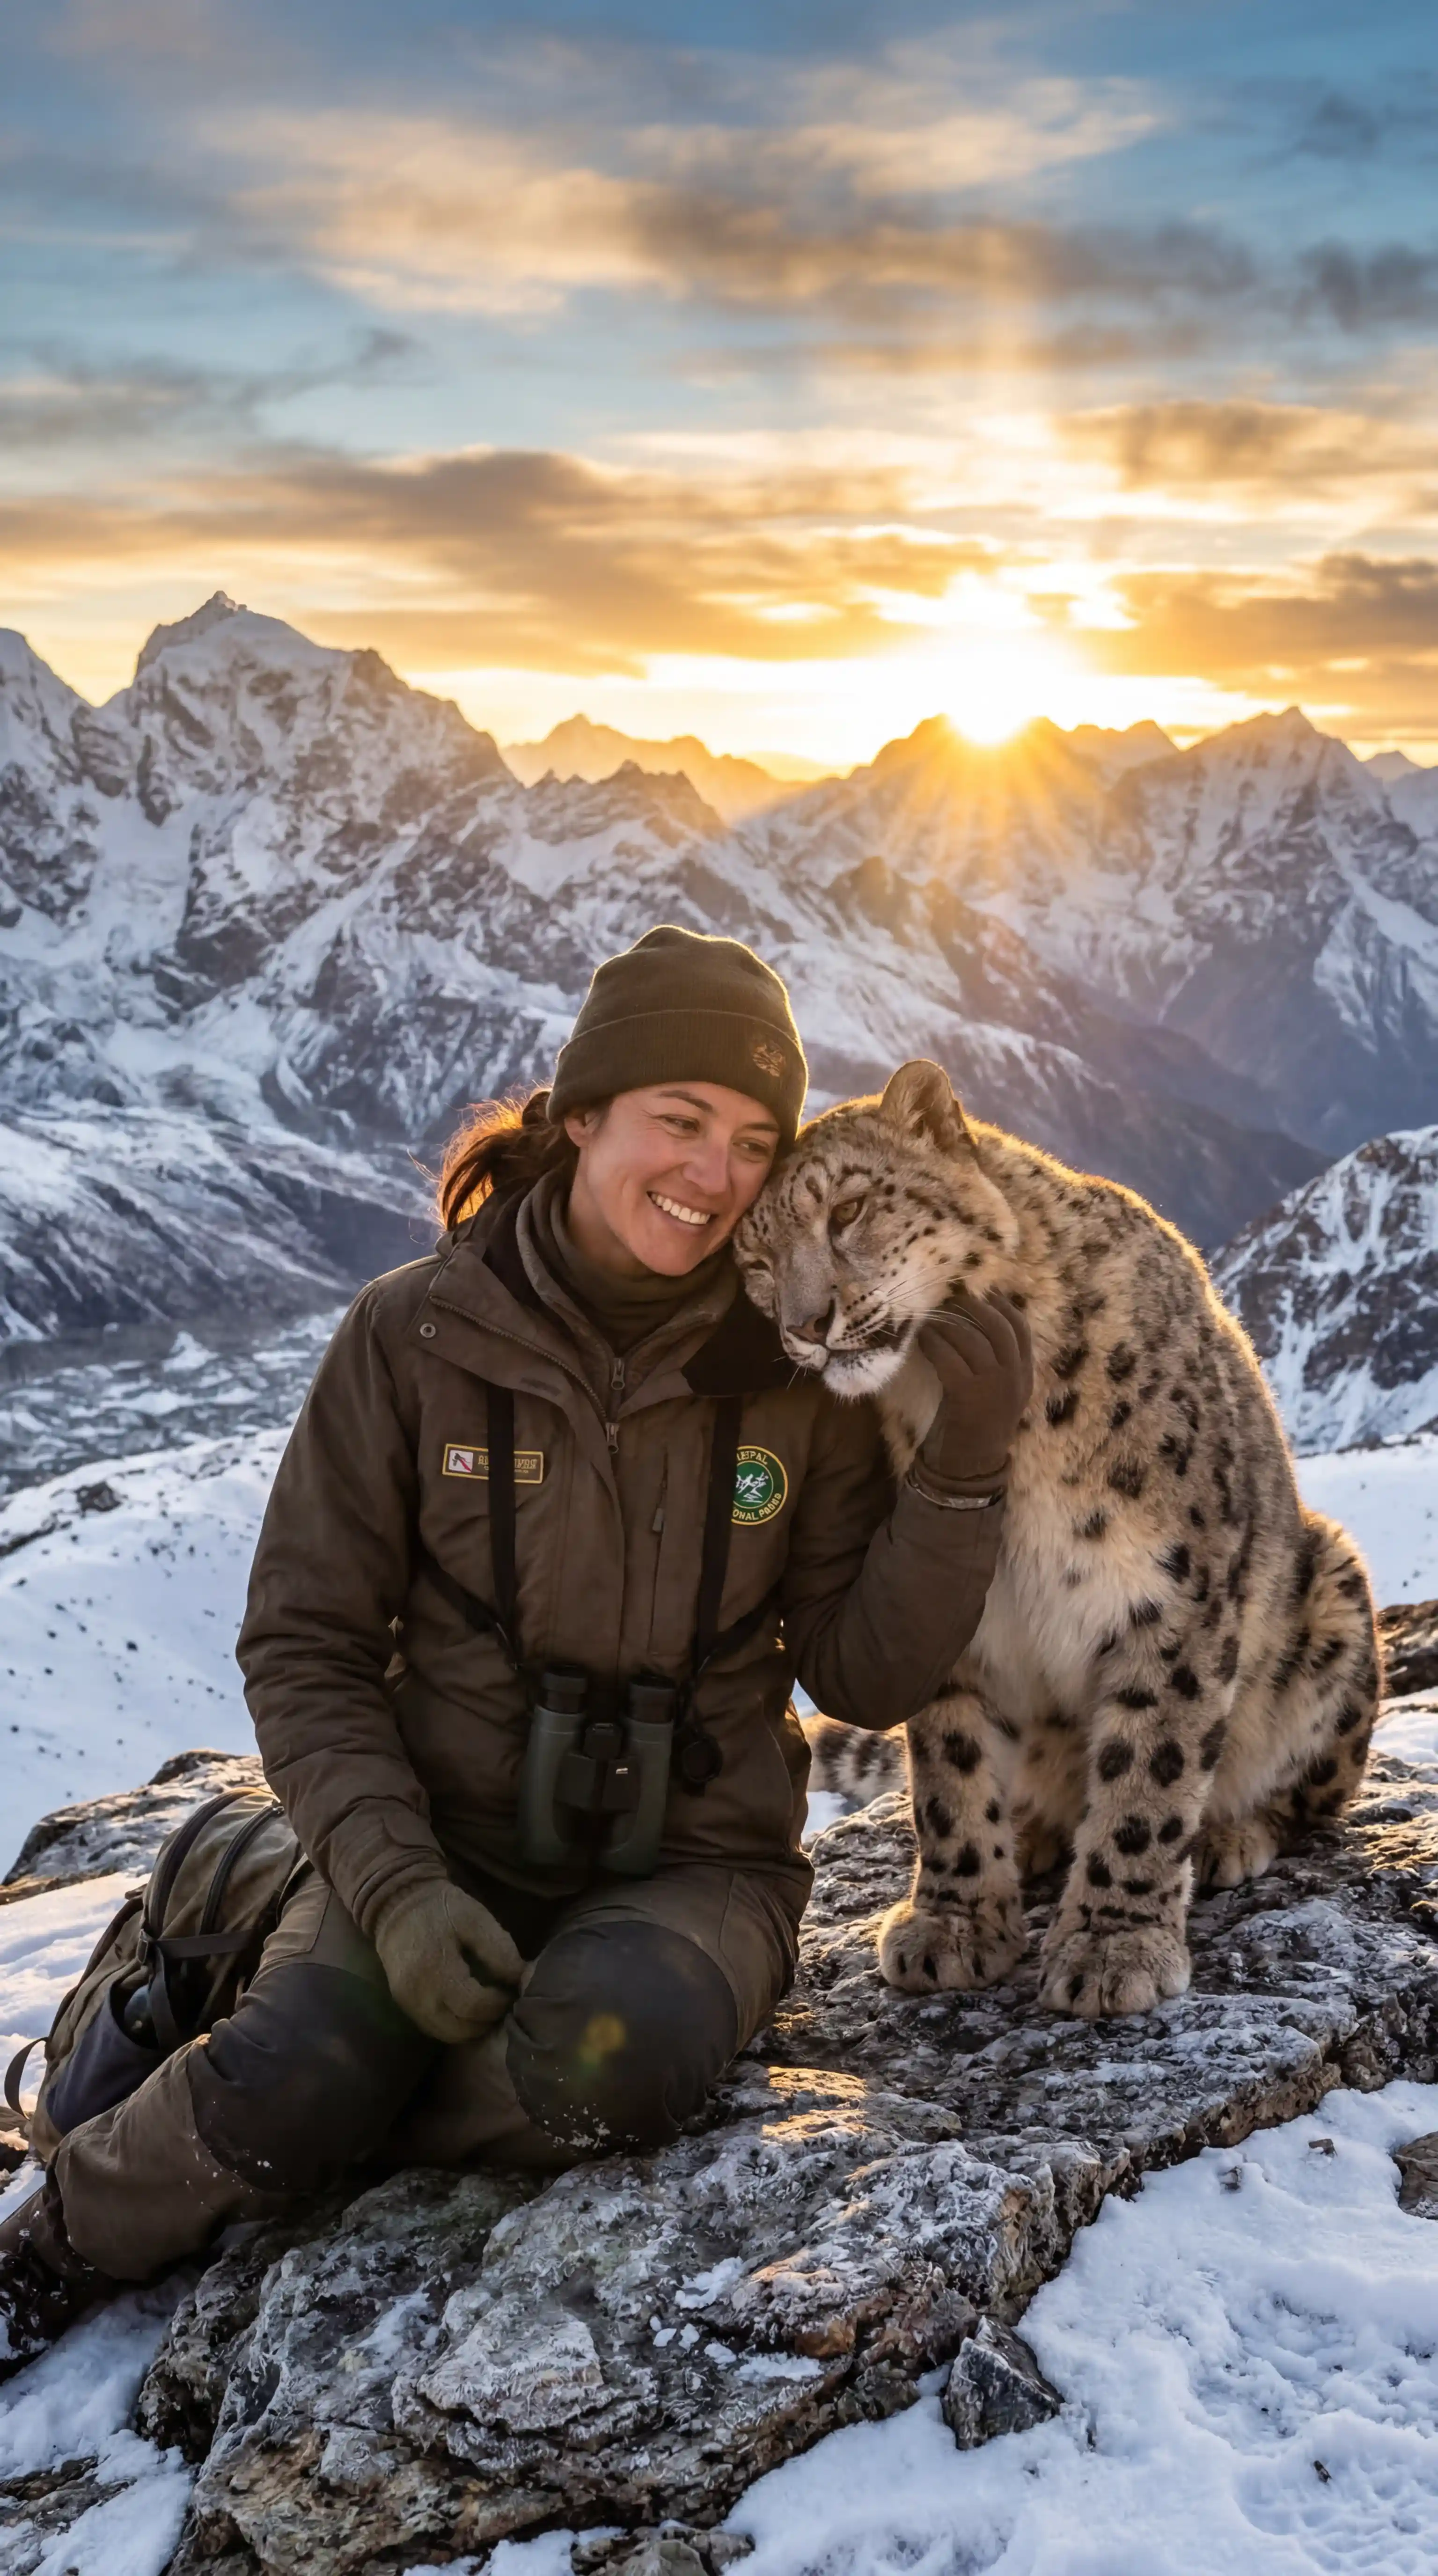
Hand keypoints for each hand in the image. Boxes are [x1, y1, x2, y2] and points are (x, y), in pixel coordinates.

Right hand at [372, 1878, 523, 2043]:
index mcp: (435, 1968)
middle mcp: (417, 1993)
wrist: (397, 1904)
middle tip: (502, 2003)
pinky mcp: (404, 2004)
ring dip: (472, 2028)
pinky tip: (468, 2010)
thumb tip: (520, 1977)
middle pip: (460, 2028)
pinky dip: (454, 2026)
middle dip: (487, 2021)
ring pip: (446, 2035)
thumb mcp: (474, 1918)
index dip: (497, 2004)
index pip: (473, 2006)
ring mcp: (407, 2002)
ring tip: (487, 2008)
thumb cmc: (441, 1908)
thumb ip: (498, 1949)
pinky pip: (433, 2028)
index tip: (510, 1992)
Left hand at [917, 1290, 1033, 1484]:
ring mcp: (992, 1386)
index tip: (989, 1291)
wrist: (972, 1465)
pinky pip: (949, 1358)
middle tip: (953, 1297)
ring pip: (971, 1339)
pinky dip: (934, 1344)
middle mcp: (1013, 1378)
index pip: (1021, 1331)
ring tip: (931, 1317)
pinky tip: (922, 1338)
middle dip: (975, 1307)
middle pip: (997, 1328)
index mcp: (1024, 1377)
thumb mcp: (998, 1394)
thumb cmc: (977, 1426)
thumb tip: (975, 1326)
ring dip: (948, 1323)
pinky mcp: (967, 1395)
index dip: (1005, 1307)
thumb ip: (996, 1366)